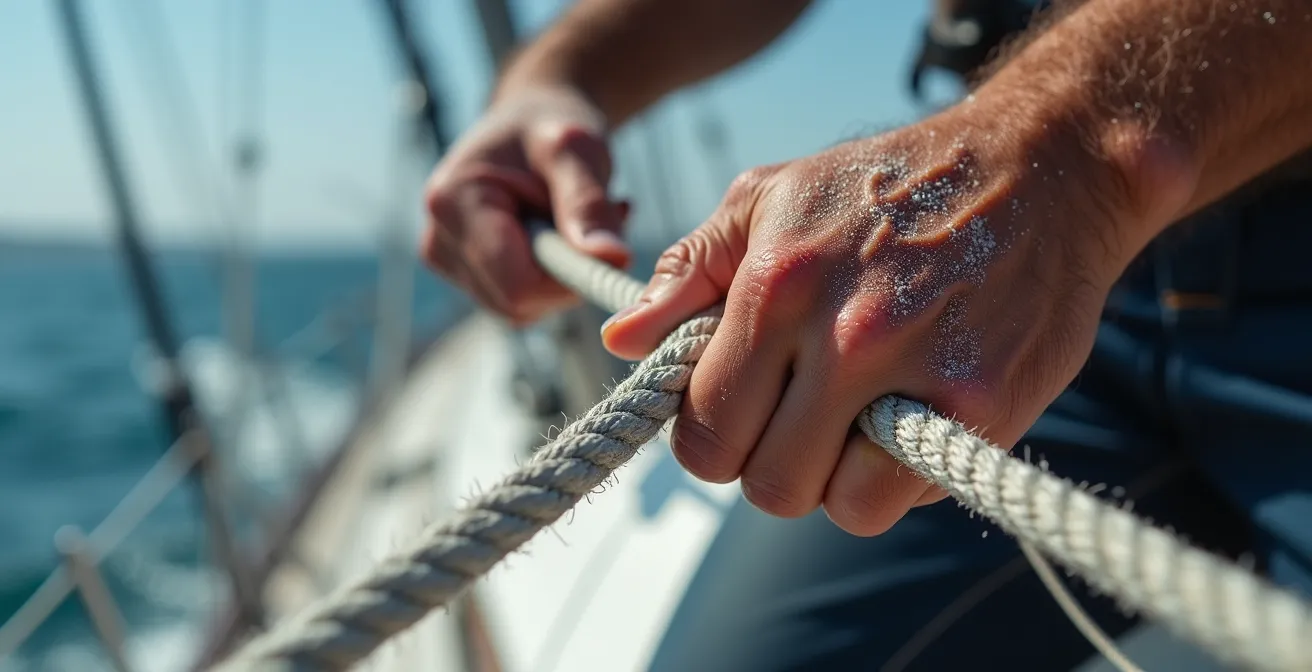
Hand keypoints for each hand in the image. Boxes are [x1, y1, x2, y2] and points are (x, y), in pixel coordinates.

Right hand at [422, 87, 629, 324]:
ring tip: (578, 219)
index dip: (568, 279)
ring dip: (564, 274)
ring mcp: (447, 261)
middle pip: (517, 302)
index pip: (517, 285)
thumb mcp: (576, 149)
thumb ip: (589, 203)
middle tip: (600, 221)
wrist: (526, 120)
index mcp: (454, 203)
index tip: (605, 244)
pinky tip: (560, 234)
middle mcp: (438, 240)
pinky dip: (551, 277)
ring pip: (521, 307)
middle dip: (569, 274)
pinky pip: (518, 300)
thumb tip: (612, 259)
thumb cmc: (549, 125)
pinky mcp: (463, 273)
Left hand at [601, 96, 1185, 535]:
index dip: (709, 436)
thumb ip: (688, 272)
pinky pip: (906, 498)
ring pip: (834, 506)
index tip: (736, 416)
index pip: (702, 426)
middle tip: (798, 423)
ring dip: (834, 481)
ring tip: (853, 424)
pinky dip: (897, 483)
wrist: (1037, 168)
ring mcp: (919, 375)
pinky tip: (905, 426)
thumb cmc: (884, 183)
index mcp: (776, 284)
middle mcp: (842, 334)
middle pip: (763, 482)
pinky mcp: (984, 407)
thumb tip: (622, 340)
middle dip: (769, 464)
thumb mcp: (767, 197)